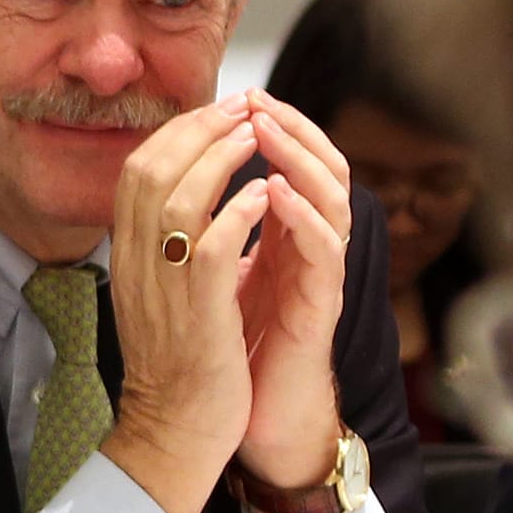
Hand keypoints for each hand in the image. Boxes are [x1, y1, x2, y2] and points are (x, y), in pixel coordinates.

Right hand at [97, 92, 278, 512]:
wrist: (173, 432)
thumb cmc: (178, 364)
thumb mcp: (159, 293)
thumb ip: (166, 246)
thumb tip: (190, 199)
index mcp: (126, 258)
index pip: (136, 173)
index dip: (175, 133)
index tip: (215, 111)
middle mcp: (136, 265)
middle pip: (151, 170)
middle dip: (198, 129)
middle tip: (240, 106)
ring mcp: (164, 288)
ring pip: (178, 198)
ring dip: (220, 158)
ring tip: (255, 134)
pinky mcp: (198, 313)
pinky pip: (212, 246)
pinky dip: (237, 212)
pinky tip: (263, 194)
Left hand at [228, 91, 356, 512]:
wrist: (252, 416)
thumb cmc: (237, 345)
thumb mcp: (218, 273)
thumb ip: (216, 227)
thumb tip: (181, 181)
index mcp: (285, 235)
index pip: (292, 161)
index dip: (270, 126)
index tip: (234, 96)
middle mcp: (310, 248)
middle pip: (321, 167)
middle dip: (290, 127)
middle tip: (256, 99)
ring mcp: (319, 275)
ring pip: (331, 199)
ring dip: (298, 159)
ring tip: (265, 130)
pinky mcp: (320, 307)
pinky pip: (322, 253)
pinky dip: (301, 218)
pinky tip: (274, 194)